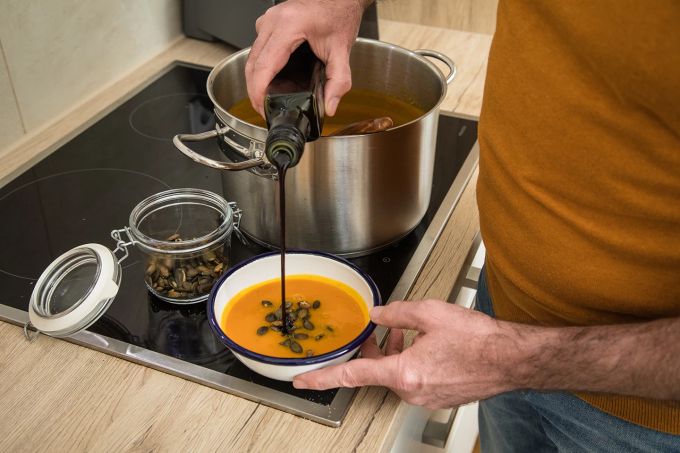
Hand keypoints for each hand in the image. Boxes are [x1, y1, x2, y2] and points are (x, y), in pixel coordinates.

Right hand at [245, 0, 367, 116]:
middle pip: (252, 63)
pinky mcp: (268, 23)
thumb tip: (330, 105)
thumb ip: (339, 80)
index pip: (264, 66)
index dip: (258, 91)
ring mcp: (268, 20)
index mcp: (288, 26)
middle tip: (264, 109)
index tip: (262, 107)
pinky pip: (257, 49)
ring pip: (251, 57)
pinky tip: (270, 81)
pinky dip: (260, 67)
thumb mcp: (342, 50)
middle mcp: (273, 21)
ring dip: (255, 80)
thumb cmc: (339, 14)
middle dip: (254, 90)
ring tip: (266, 99)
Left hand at [293, 300, 515, 408]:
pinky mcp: (438, 398)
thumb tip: (377, 315)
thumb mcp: (430, 314)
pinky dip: (409, 363)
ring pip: (396, 375)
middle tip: (375, 331)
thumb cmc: (478, 340)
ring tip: (403, 333)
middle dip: (373, 351)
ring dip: (394, 355)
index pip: (353, 375)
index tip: (303, 380)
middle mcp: (413, 391)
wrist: (510, 359)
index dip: (323, 377)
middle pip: (377, 372)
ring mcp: (426, 398)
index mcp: (405, 372)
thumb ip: (396, 313)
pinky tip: (421, 346)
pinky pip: (413, 381)